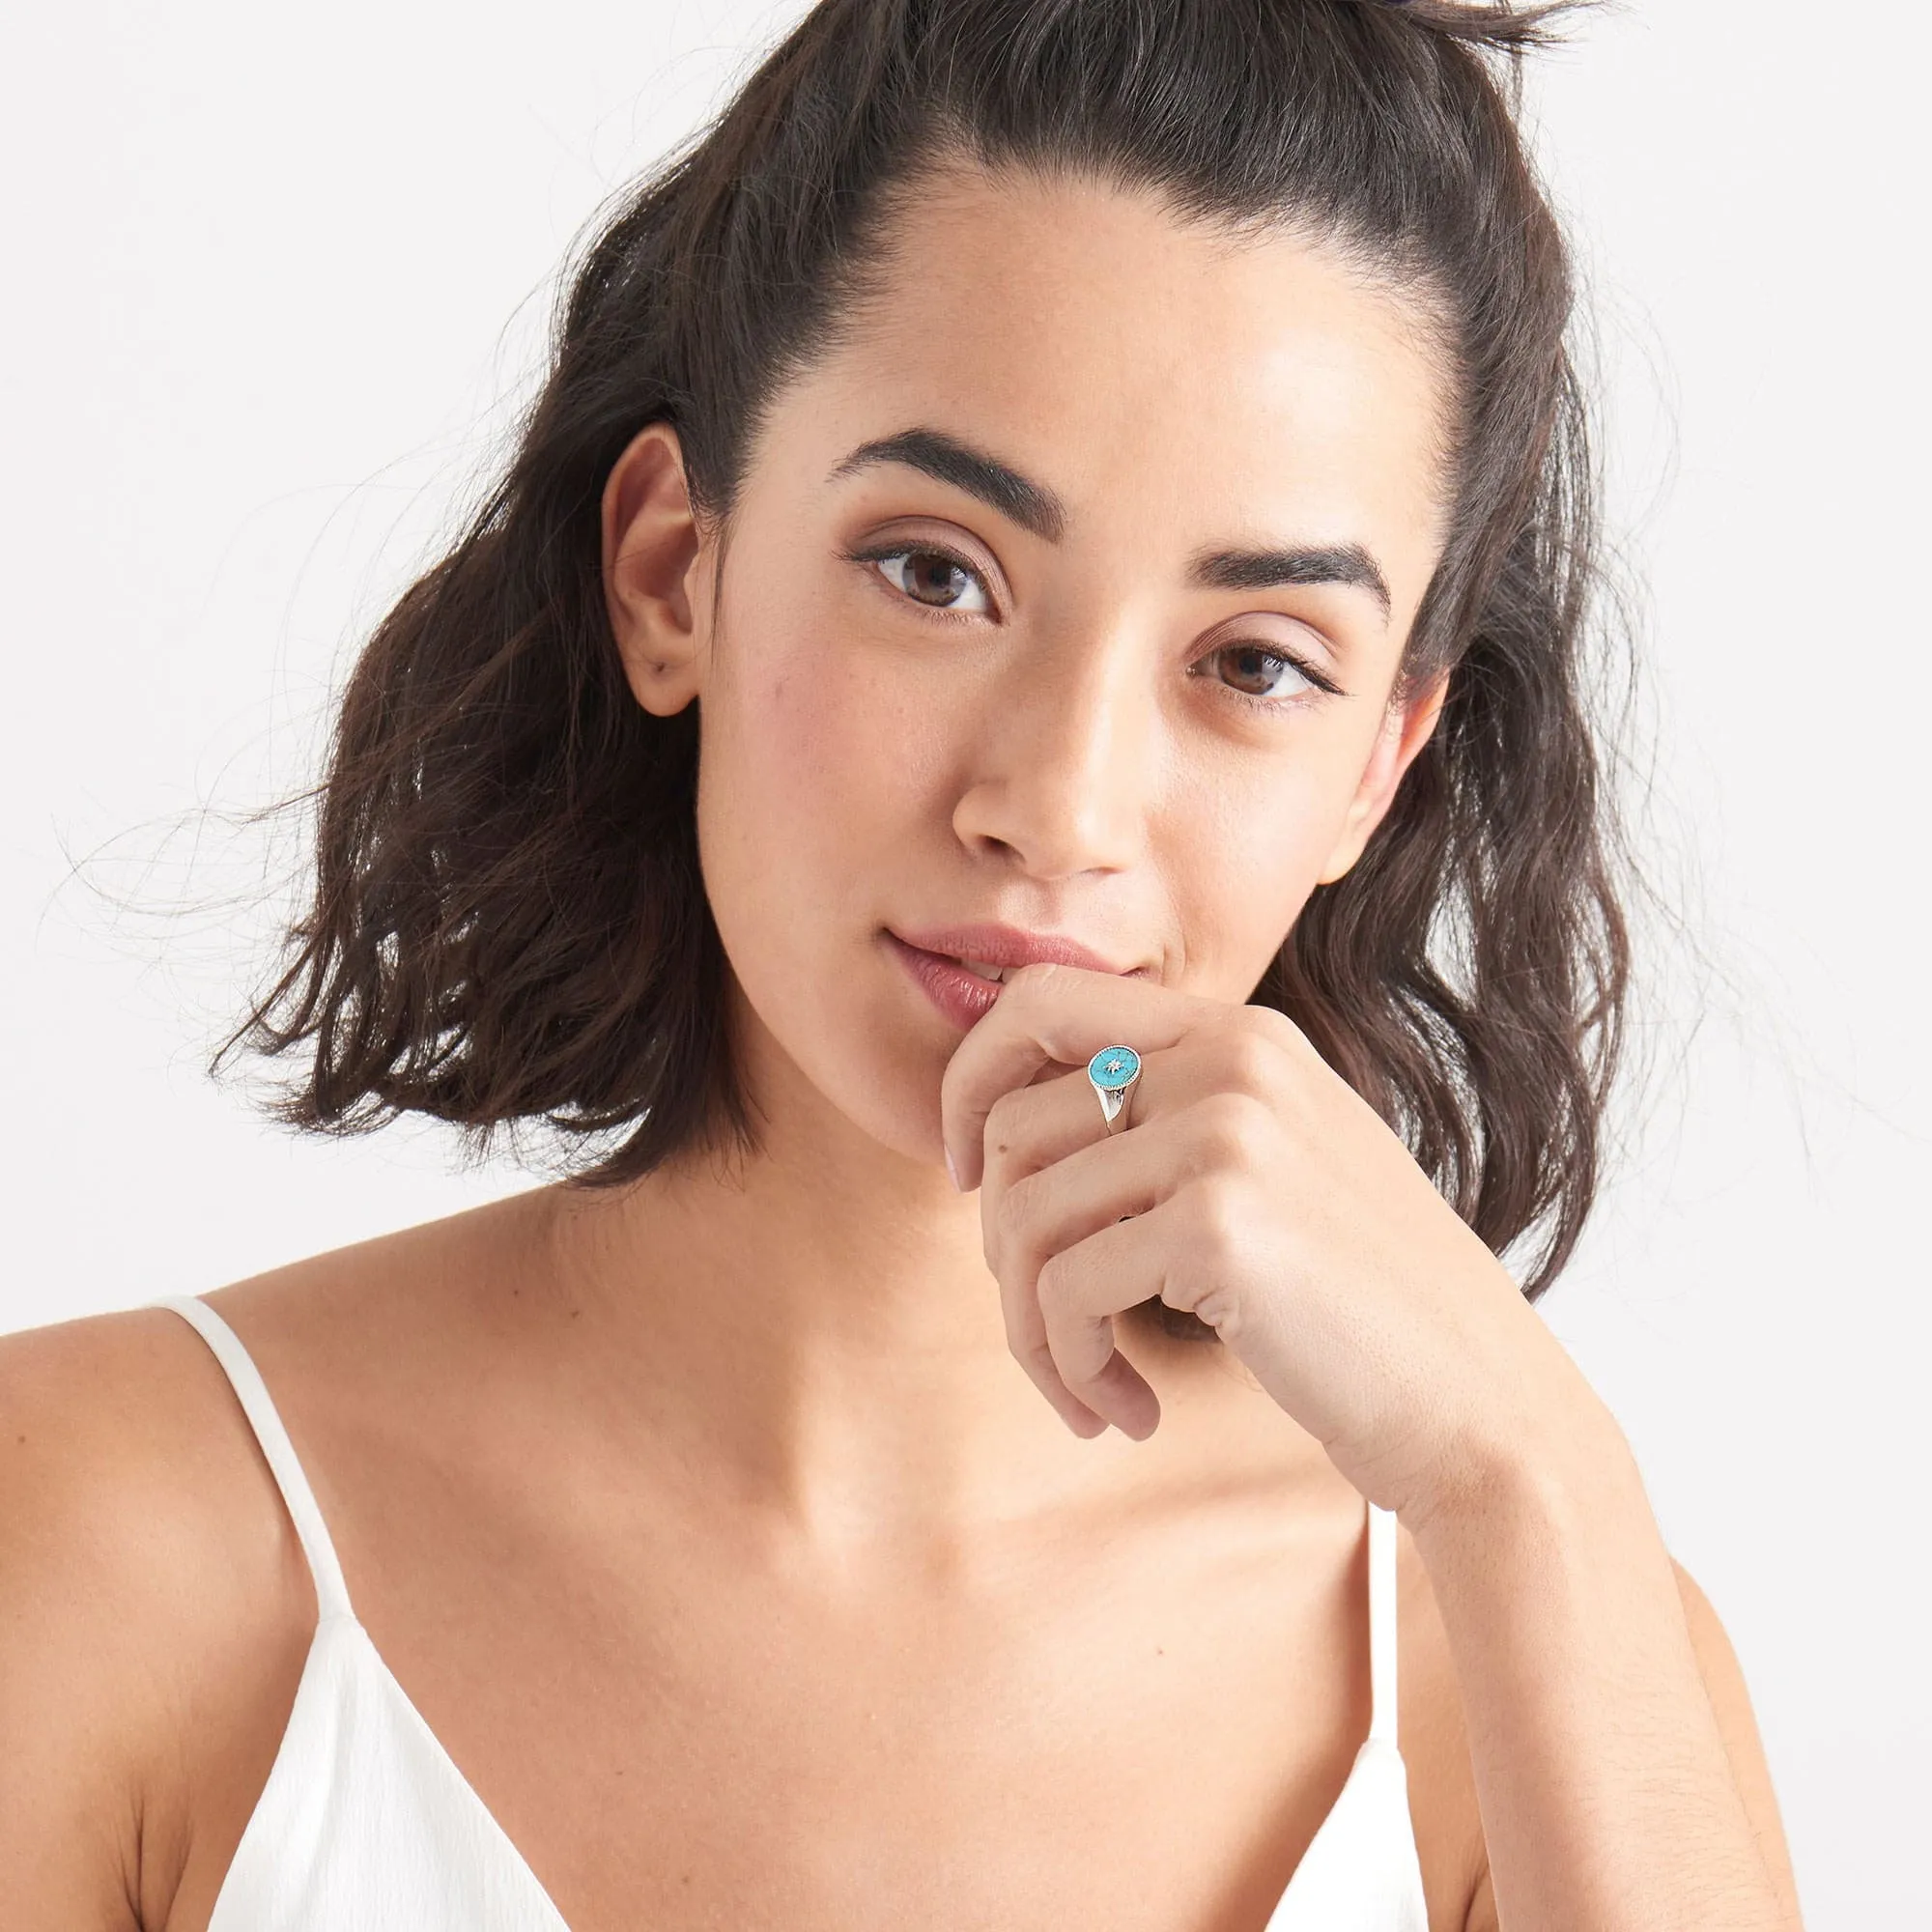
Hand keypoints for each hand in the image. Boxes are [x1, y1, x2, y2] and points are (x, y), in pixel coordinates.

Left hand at [938, 961, 1585, 1521]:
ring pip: (1022, 1218)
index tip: (967, 1178)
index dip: (968, 1082)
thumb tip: (1002, 1140)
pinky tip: (1131, 1414)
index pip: (1041, 998)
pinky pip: (1063, 1291)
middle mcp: (1231, 1062)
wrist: (1486, 1407)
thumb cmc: (1367, 1309)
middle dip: (999, 1247)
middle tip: (1050, 1331)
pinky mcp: (1218, 1225)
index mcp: (1241, 1035)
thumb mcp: (1277, 1168)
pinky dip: (1073, 1367)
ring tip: (1091, 1391)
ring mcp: (1227, 1136)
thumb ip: (1170, 1124)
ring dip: (1034, 1333)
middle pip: (1011, 1125)